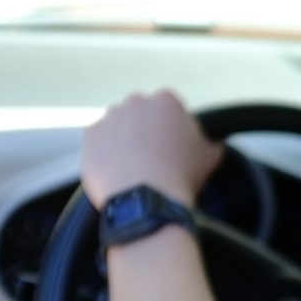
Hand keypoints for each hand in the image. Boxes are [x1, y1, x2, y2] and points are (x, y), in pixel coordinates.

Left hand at [81, 90, 222, 207]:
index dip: (174, 129)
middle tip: (155, 157)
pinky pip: (100, 141)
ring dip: (125, 140)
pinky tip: (118, 172)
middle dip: (147, 130)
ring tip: (134, 168)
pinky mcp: (90, 135)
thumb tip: (209, 143)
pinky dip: (107, 153)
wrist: (145, 199)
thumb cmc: (181, 175)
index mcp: (166, 101)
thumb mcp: (210, 157)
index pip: (171, 108)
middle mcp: (135, 102)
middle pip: (142, 114)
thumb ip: (209, 142)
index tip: (175, 147)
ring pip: (119, 127)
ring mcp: (109, 117)